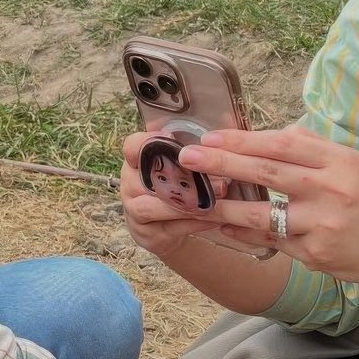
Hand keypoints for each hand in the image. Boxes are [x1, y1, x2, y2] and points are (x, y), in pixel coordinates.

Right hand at [119, 132, 231, 260]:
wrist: (167, 228)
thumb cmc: (179, 188)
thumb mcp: (181, 167)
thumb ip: (195, 150)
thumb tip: (228, 123)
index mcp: (136, 162)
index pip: (131, 146)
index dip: (148, 141)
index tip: (173, 139)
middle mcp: (130, 185)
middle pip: (147, 179)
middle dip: (183, 178)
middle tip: (216, 179)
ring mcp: (135, 211)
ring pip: (156, 206)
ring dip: (187, 204)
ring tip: (215, 201)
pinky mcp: (147, 234)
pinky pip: (171, 228)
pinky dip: (195, 223)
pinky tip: (217, 218)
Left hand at [177, 127, 358, 290]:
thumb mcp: (353, 164)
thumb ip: (313, 147)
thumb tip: (270, 133)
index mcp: (341, 162)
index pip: (283, 144)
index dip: (243, 140)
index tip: (210, 137)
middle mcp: (332, 192)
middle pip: (268, 173)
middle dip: (223, 163)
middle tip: (187, 158)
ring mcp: (322, 226)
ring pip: (262, 214)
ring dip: (222, 206)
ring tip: (193, 199)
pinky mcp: (314, 254)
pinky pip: (270, 240)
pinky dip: (242, 233)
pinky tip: (220, 225)